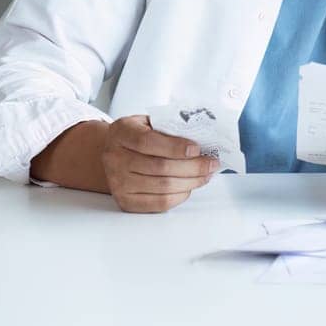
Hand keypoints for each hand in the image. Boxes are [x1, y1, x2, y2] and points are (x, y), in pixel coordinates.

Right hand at [100, 115, 221, 212]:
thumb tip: (202, 137)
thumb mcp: (147, 122)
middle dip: (193, 166)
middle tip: (212, 163)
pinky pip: (159, 203)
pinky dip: (180, 196)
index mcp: (121, 132)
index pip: (148, 141)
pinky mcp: (126, 201)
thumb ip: (169, 127)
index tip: (197, 148)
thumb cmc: (137, 135)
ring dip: (191, 181)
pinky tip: (189, 186)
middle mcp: (115, 158)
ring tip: (206, 175)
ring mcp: (118, 182)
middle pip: (160, 167)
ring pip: (163, 186)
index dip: (175, 147)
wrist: (113, 153)